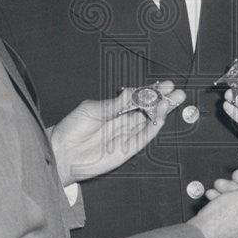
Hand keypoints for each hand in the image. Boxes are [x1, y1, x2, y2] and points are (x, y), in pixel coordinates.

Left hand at [48, 82, 184, 185]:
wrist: (61, 152)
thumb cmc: (71, 130)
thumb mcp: (91, 109)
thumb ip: (113, 104)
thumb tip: (130, 93)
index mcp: (114, 110)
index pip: (139, 99)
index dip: (152, 92)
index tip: (165, 85)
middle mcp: (123, 122)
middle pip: (148, 110)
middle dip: (163, 100)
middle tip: (176, 92)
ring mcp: (126, 136)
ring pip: (149, 123)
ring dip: (162, 112)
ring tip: (173, 101)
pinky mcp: (127, 150)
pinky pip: (144, 137)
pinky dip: (153, 127)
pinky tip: (160, 117)